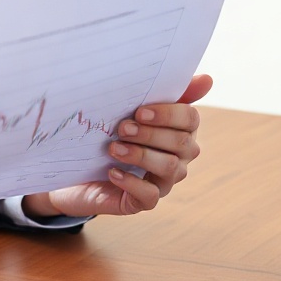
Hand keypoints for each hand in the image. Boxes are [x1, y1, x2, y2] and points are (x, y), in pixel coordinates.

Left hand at [21, 74, 211, 218]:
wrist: (72, 170)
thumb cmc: (106, 134)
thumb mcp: (127, 109)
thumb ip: (161, 92)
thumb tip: (207, 79)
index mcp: (177, 131)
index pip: (191, 120)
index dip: (169, 114)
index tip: (140, 111)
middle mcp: (177, 157)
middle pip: (183, 145)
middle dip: (152, 134)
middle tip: (123, 127)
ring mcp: (162, 181)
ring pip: (170, 169)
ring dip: (142, 155)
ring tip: (114, 147)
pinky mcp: (141, 202)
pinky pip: (150, 196)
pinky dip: (132, 183)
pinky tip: (113, 171)